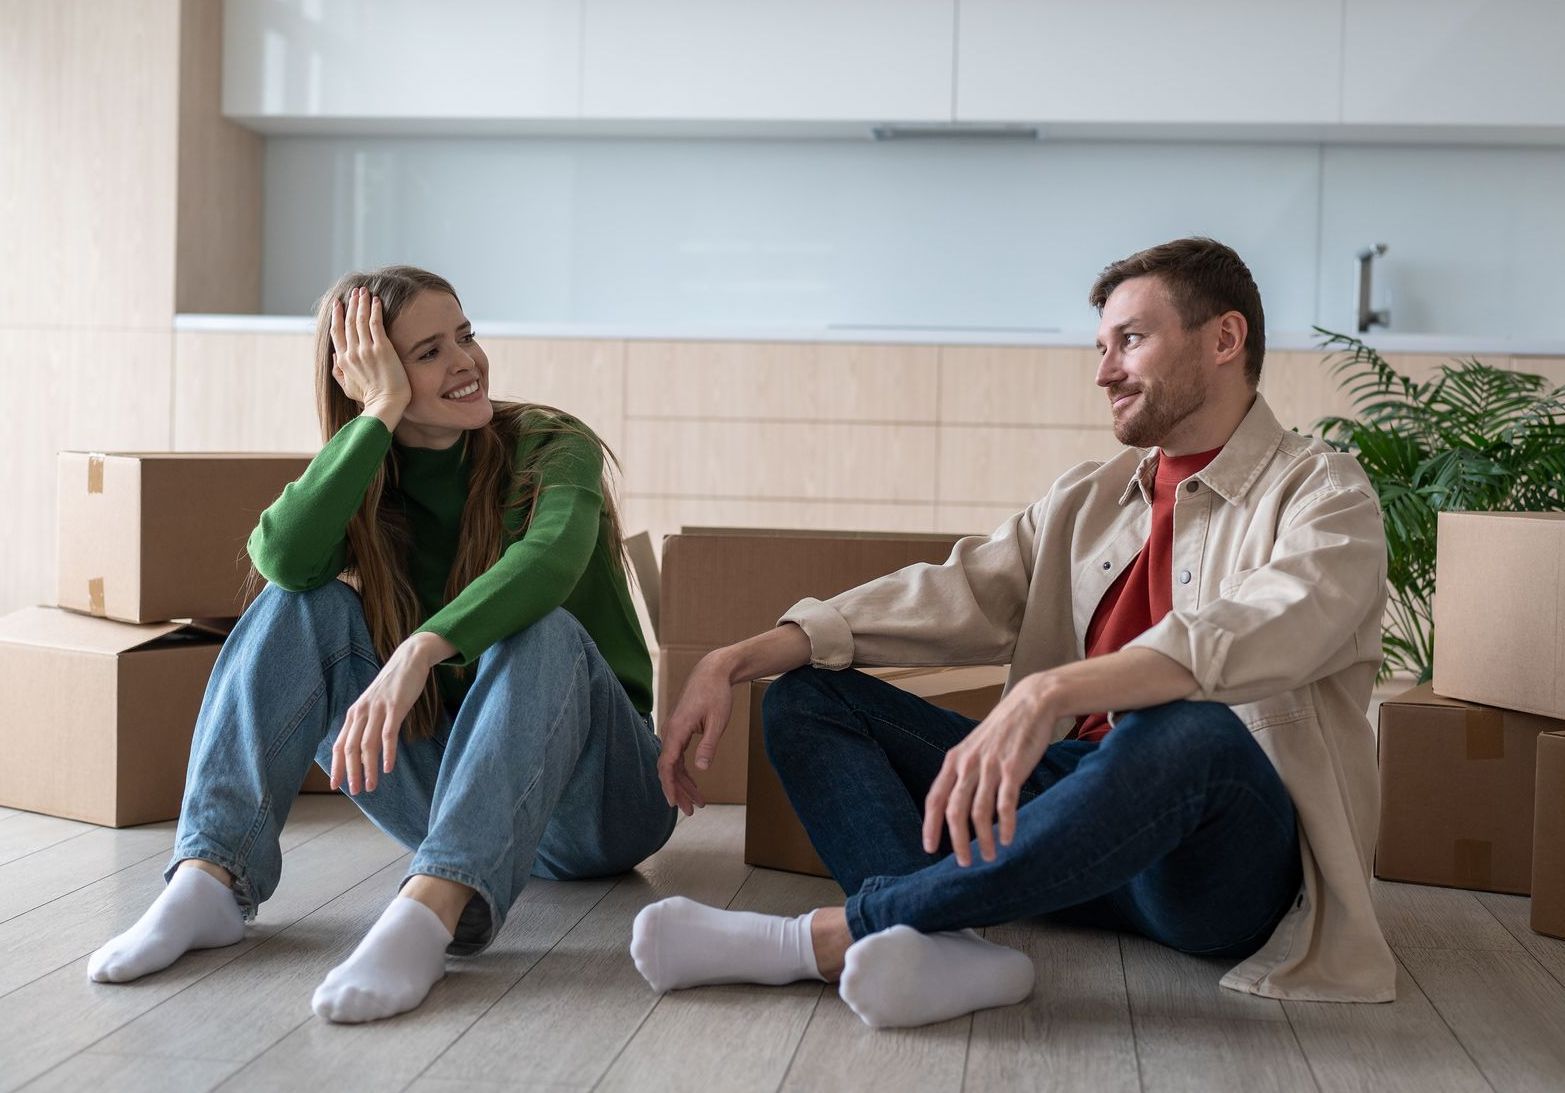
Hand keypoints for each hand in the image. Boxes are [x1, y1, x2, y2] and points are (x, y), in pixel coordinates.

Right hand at [330, 286, 410, 418]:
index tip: (339, 304)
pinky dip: (375, 310)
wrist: (386, 404)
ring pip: (361, 320)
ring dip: (362, 303)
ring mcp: (366, 350)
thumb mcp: (347, 388)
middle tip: (355, 292)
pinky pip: (376, 324)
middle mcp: (351, 352)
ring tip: (364, 291)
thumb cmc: (370, 398)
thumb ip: (338, 372)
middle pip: (349, 322)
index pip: (337, 333)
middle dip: (351, 305)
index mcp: (342, 361)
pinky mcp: (382, 349)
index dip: (337, 316)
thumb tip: (334, 356)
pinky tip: (376, 301)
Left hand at [332, 637, 434, 795]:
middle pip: (351, 748)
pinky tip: (388, 767)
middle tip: (355, 792)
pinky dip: (387, 753)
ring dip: (368, 769)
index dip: (337, 766)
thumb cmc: (393, 686)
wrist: (409, 659)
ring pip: (368, 744)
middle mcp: (362, 711)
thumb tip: (362, 749)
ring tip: (372, 786)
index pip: (340, 744)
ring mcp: (378, 709)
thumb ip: (367, 723)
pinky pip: (388, 734)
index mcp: (354, 713)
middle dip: (351, 773)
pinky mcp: (395, 707)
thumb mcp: (374, 704)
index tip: (336, 786)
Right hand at [656, 651, 736, 815]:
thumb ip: (708, 745)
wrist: (712, 671)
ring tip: (696, 802)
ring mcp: (674, 731)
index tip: (673, 803)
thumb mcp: (717, 721)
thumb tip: (701, 769)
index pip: (667, 764)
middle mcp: (671, 731)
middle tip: (691, 811)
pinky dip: (685, 771)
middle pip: (668, 768)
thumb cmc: (716, 693)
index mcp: (677, 729)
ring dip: (683, 783)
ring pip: (673, 764)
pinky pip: (678, 756)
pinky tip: (693, 784)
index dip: (669, 785)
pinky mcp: (680, 730)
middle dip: (677, 791)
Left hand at [922, 673, 1056, 866]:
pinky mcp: (1012, 768)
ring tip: (988, 857)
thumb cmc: (1003, 730)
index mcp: (954, 760)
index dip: (930, 826)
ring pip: (979, 812)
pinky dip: (1005, 825)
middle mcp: (968, 764)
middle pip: (954, 811)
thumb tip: (956, 804)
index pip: (934, 799)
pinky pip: (1005, 803)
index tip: (929, 849)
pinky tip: (1007, 840)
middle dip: (956, 842)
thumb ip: (964, 772)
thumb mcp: (974, 747)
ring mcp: (989, 766)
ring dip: (983, 839)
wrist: (1031, 703)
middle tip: (964, 863)